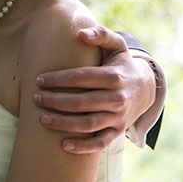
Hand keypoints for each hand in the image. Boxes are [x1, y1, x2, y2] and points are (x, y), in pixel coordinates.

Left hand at [33, 26, 155, 153]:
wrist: (146, 87)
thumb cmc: (122, 63)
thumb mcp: (116, 44)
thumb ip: (100, 34)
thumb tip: (80, 33)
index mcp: (114, 76)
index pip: (81, 78)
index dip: (58, 79)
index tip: (39, 80)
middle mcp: (117, 98)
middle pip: (81, 102)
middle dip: (55, 101)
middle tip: (36, 98)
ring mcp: (119, 117)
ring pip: (88, 124)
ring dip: (63, 124)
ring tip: (42, 119)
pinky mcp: (118, 130)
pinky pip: (100, 142)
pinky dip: (83, 147)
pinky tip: (63, 146)